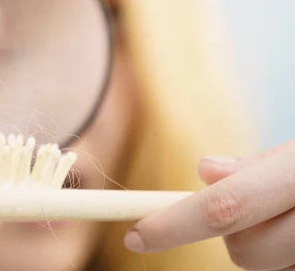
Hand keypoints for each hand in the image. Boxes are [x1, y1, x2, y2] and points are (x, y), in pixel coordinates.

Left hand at [124, 140, 294, 269]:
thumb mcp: (294, 156)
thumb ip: (253, 166)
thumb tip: (205, 170)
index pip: (223, 207)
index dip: (173, 225)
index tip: (136, 236)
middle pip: (244, 251)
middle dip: (233, 234)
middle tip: (256, 207)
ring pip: (265, 266)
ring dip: (263, 244)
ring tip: (286, 214)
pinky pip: (287, 270)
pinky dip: (282, 255)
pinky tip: (293, 229)